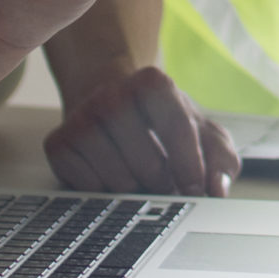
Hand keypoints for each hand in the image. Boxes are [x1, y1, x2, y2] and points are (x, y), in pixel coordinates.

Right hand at [45, 65, 239, 197]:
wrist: (110, 104)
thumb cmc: (163, 122)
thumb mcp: (201, 132)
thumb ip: (221, 158)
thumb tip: (218, 189)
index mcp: (153, 83)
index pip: (179, 131)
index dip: (191, 168)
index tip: (196, 191)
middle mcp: (112, 94)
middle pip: (148, 164)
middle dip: (163, 185)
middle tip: (166, 186)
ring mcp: (80, 117)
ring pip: (117, 180)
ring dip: (134, 192)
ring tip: (139, 180)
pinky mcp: (57, 142)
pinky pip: (87, 188)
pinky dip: (105, 194)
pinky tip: (110, 177)